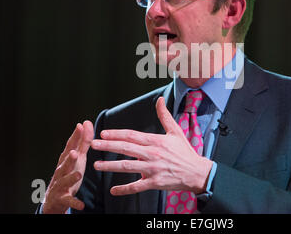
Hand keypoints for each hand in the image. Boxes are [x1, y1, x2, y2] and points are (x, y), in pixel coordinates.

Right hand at [42, 121, 93, 213]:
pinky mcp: (62, 198)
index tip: (81, 125)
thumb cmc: (68, 174)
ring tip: (78, 174)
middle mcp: (61, 170)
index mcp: (66, 160)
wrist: (54, 199)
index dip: (75, 137)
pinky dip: (74, 202)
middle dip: (69, 158)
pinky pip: (69, 200)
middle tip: (75, 152)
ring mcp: (60, 184)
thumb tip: (86, 123)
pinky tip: (82, 205)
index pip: (70, 146)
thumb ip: (82, 142)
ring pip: (64, 180)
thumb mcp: (77, 158)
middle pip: (65, 163)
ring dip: (70, 177)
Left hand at [91, 97, 212, 195]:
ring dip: (110, 166)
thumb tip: (159, 100)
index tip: (103, 133)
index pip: (132, 135)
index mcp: (155, 141)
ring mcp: (152, 169)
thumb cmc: (185, 152)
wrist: (197, 172)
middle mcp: (152, 154)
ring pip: (127, 167)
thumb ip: (164, 116)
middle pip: (126, 149)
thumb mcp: (175, 131)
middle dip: (108, 146)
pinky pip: (137, 187)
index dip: (116, 134)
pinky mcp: (154, 183)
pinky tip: (113, 190)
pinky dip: (124, 189)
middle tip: (93, 145)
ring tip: (97, 165)